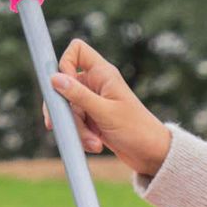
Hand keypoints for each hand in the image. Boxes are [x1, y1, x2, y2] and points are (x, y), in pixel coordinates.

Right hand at [42, 39, 172, 176]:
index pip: (77, 51)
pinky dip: (82, 136)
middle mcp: (97, 84)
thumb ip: (79, 95)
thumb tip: (54, 78)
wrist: (152, 155)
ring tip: (94, 143)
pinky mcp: (93, 120)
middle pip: (65, 86)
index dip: (65, 64)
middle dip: (65, 109)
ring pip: (70, 109)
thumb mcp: (105, 113)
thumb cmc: (136, 130)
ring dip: (77, 128)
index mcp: (103, 74)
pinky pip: (76, 124)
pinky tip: (96, 145)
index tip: (64, 85)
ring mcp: (94, 102)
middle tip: (58, 124)